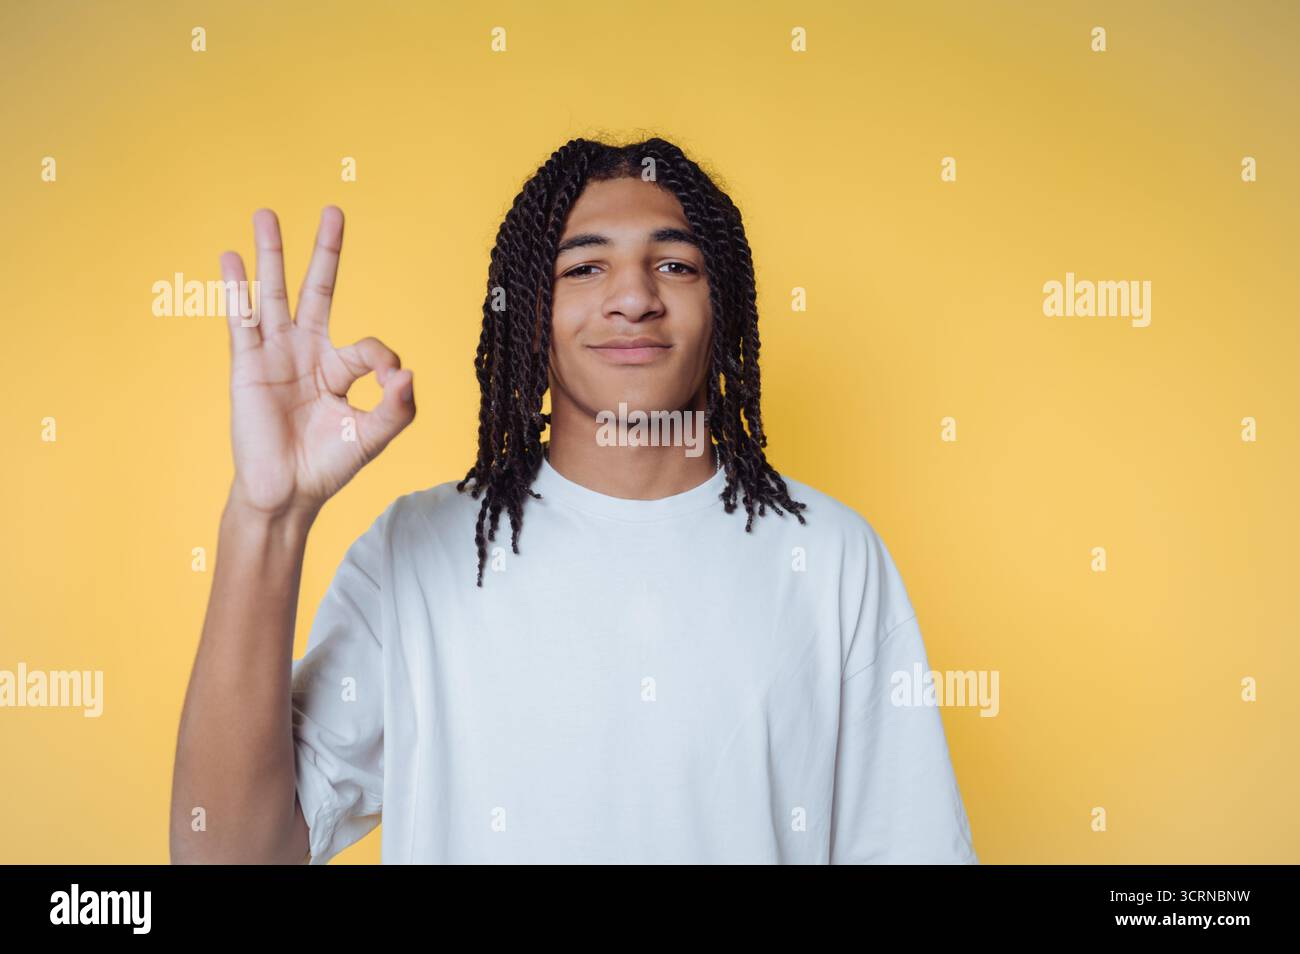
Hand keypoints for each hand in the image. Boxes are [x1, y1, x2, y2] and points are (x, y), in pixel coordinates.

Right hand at [219, 207, 414, 518]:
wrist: (286, 493)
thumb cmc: (327, 467)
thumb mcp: (372, 437)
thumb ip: (397, 407)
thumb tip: (409, 372)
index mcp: (339, 370)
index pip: (368, 346)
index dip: (384, 360)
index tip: (394, 381)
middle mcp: (307, 354)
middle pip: (318, 291)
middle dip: (325, 252)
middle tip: (333, 210)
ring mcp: (275, 356)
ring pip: (274, 294)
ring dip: (271, 254)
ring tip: (265, 213)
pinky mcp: (247, 366)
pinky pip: (241, 320)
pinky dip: (235, 289)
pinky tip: (230, 259)